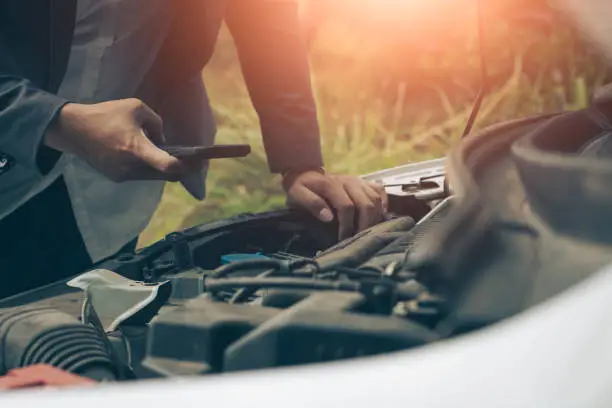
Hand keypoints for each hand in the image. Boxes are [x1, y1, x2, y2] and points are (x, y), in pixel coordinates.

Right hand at [44, 98, 198, 181]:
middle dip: (177, 168)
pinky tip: (147, 157)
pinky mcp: (116, 178)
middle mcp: (130, 166)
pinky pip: (140, 175)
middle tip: (190, 161)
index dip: (182, 167)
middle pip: (163, 174)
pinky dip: (147, 168)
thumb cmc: (107, 114)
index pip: (164, 164)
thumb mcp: (137, 108)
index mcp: (136, 147)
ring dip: (161, 168)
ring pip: (152, 176)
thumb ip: (157, 124)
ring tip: (167, 155)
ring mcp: (122, 175)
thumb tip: (164, 142)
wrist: (73, 129)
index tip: (193, 163)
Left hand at [282, 170, 387, 239]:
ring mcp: (358, 180)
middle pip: (366, 204)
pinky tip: (378, 217)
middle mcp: (348, 181)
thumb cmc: (301, 188)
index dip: (347, 226)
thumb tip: (328, 217)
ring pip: (375, 199)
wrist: (306, 173)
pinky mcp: (364, 181)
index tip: (343, 239)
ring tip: (367, 232)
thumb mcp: (297, 195)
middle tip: (358, 239)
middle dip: (364, 225)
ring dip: (374, 218)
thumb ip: (311, 204)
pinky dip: (383, 204)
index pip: (346, 207)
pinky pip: (380, 191)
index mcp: (332, 185)